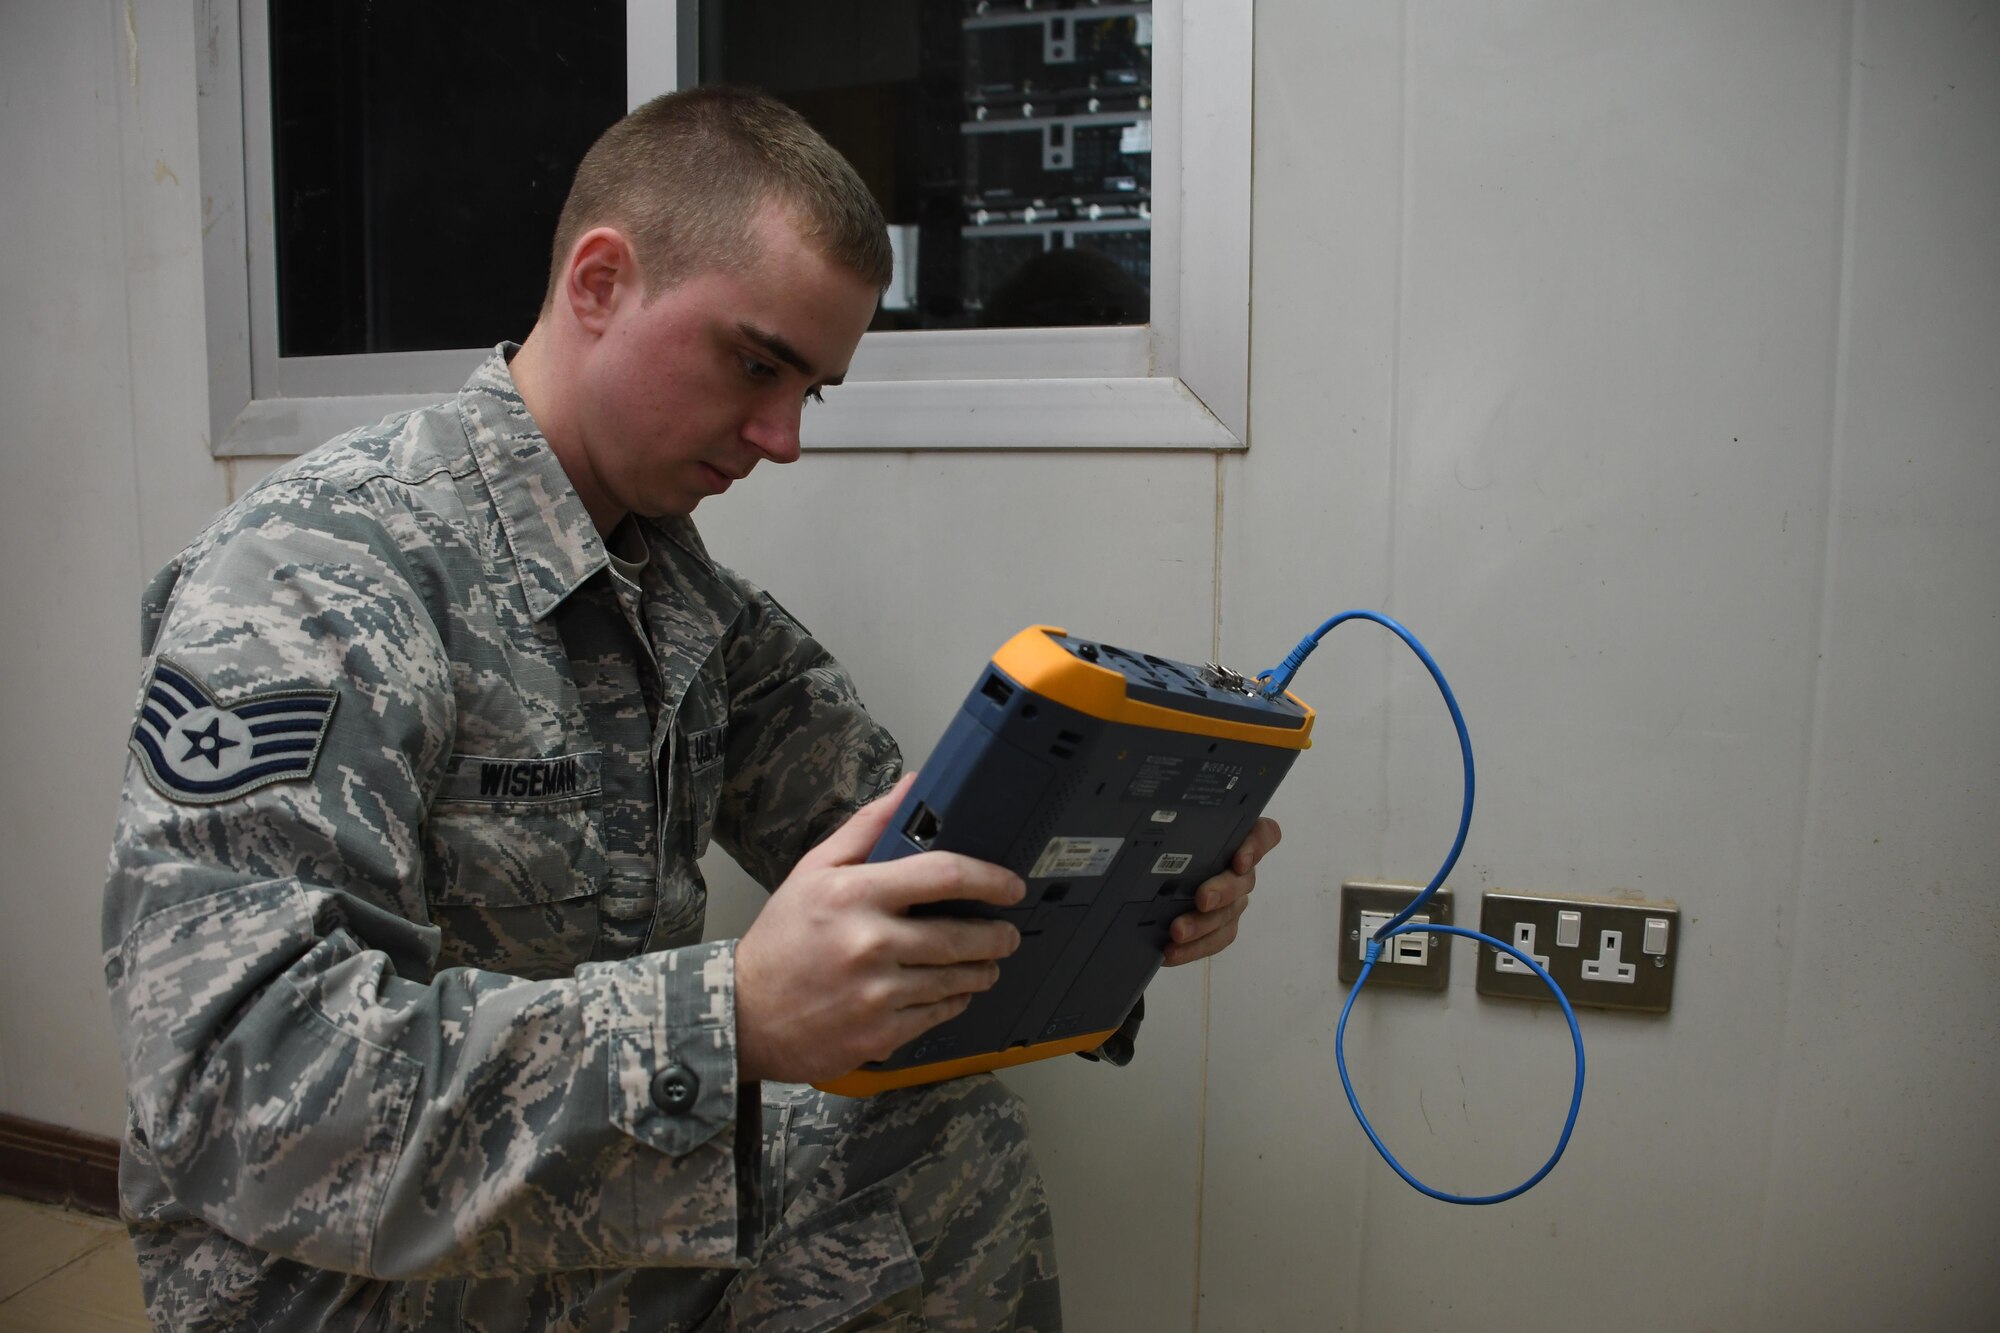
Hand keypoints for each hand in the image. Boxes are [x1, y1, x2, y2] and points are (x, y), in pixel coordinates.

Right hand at [734, 774, 1025, 1083]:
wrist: (743, 1013)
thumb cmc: (782, 939)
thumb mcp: (813, 871)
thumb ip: (867, 828)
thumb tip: (912, 787)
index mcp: (854, 895)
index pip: (942, 875)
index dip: (989, 878)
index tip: (1010, 885)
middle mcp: (869, 943)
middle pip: (961, 936)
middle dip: (997, 935)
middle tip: (1007, 932)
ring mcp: (876, 993)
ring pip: (956, 980)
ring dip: (982, 970)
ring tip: (986, 962)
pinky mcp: (880, 1033)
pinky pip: (938, 1014)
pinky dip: (954, 1002)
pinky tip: (953, 992)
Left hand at [1162, 817, 1281, 966]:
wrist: (1155, 873)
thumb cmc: (1168, 845)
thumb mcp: (1170, 834)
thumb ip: (1170, 831)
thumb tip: (1138, 821)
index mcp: (1236, 838)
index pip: (1263, 834)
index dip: (1257, 845)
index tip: (1240, 860)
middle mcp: (1241, 870)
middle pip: (1243, 879)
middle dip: (1223, 891)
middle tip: (1202, 899)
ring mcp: (1234, 900)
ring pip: (1228, 914)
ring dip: (1203, 925)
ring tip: (1177, 932)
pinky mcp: (1222, 925)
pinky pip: (1216, 939)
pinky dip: (1193, 947)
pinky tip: (1171, 951)